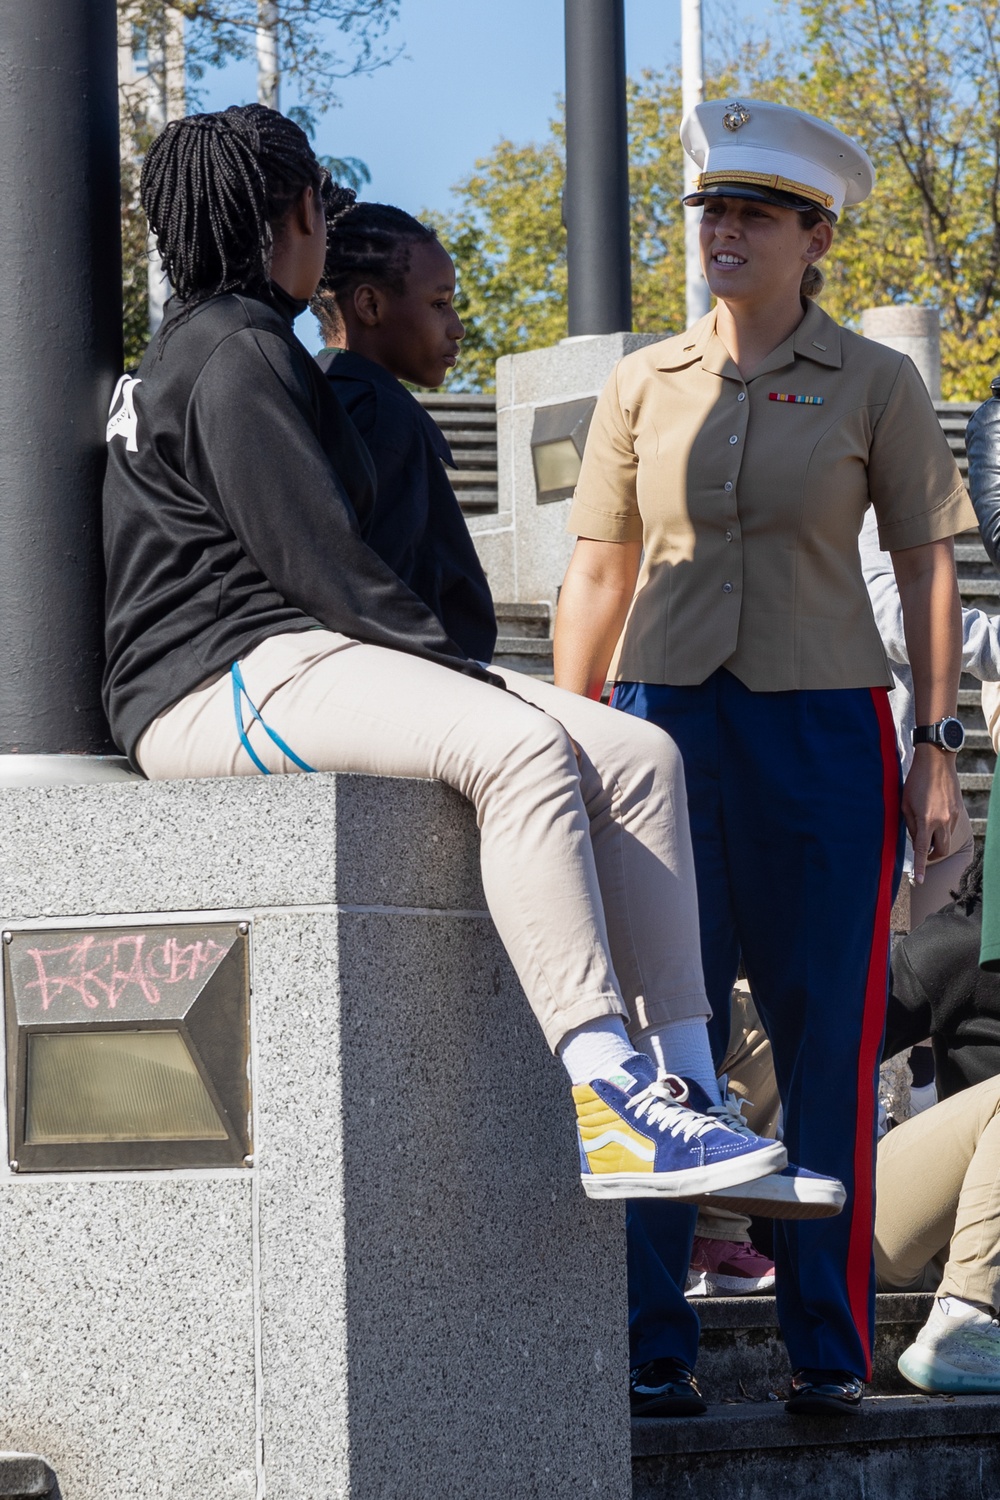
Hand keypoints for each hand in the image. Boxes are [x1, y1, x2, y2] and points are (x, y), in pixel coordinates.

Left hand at [902, 743, 961, 883]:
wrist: (937, 761)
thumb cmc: (915, 781)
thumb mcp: (905, 803)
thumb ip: (910, 825)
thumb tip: (916, 841)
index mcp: (926, 820)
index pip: (922, 850)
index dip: (921, 867)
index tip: (919, 880)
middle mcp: (942, 821)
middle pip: (940, 851)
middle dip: (932, 856)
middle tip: (923, 850)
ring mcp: (953, 816)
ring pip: (946, 839)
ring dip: (937, 840)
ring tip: (926, 824)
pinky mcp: (959, 811)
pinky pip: (950, 827)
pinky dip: (942, 828)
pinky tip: (934, 813)